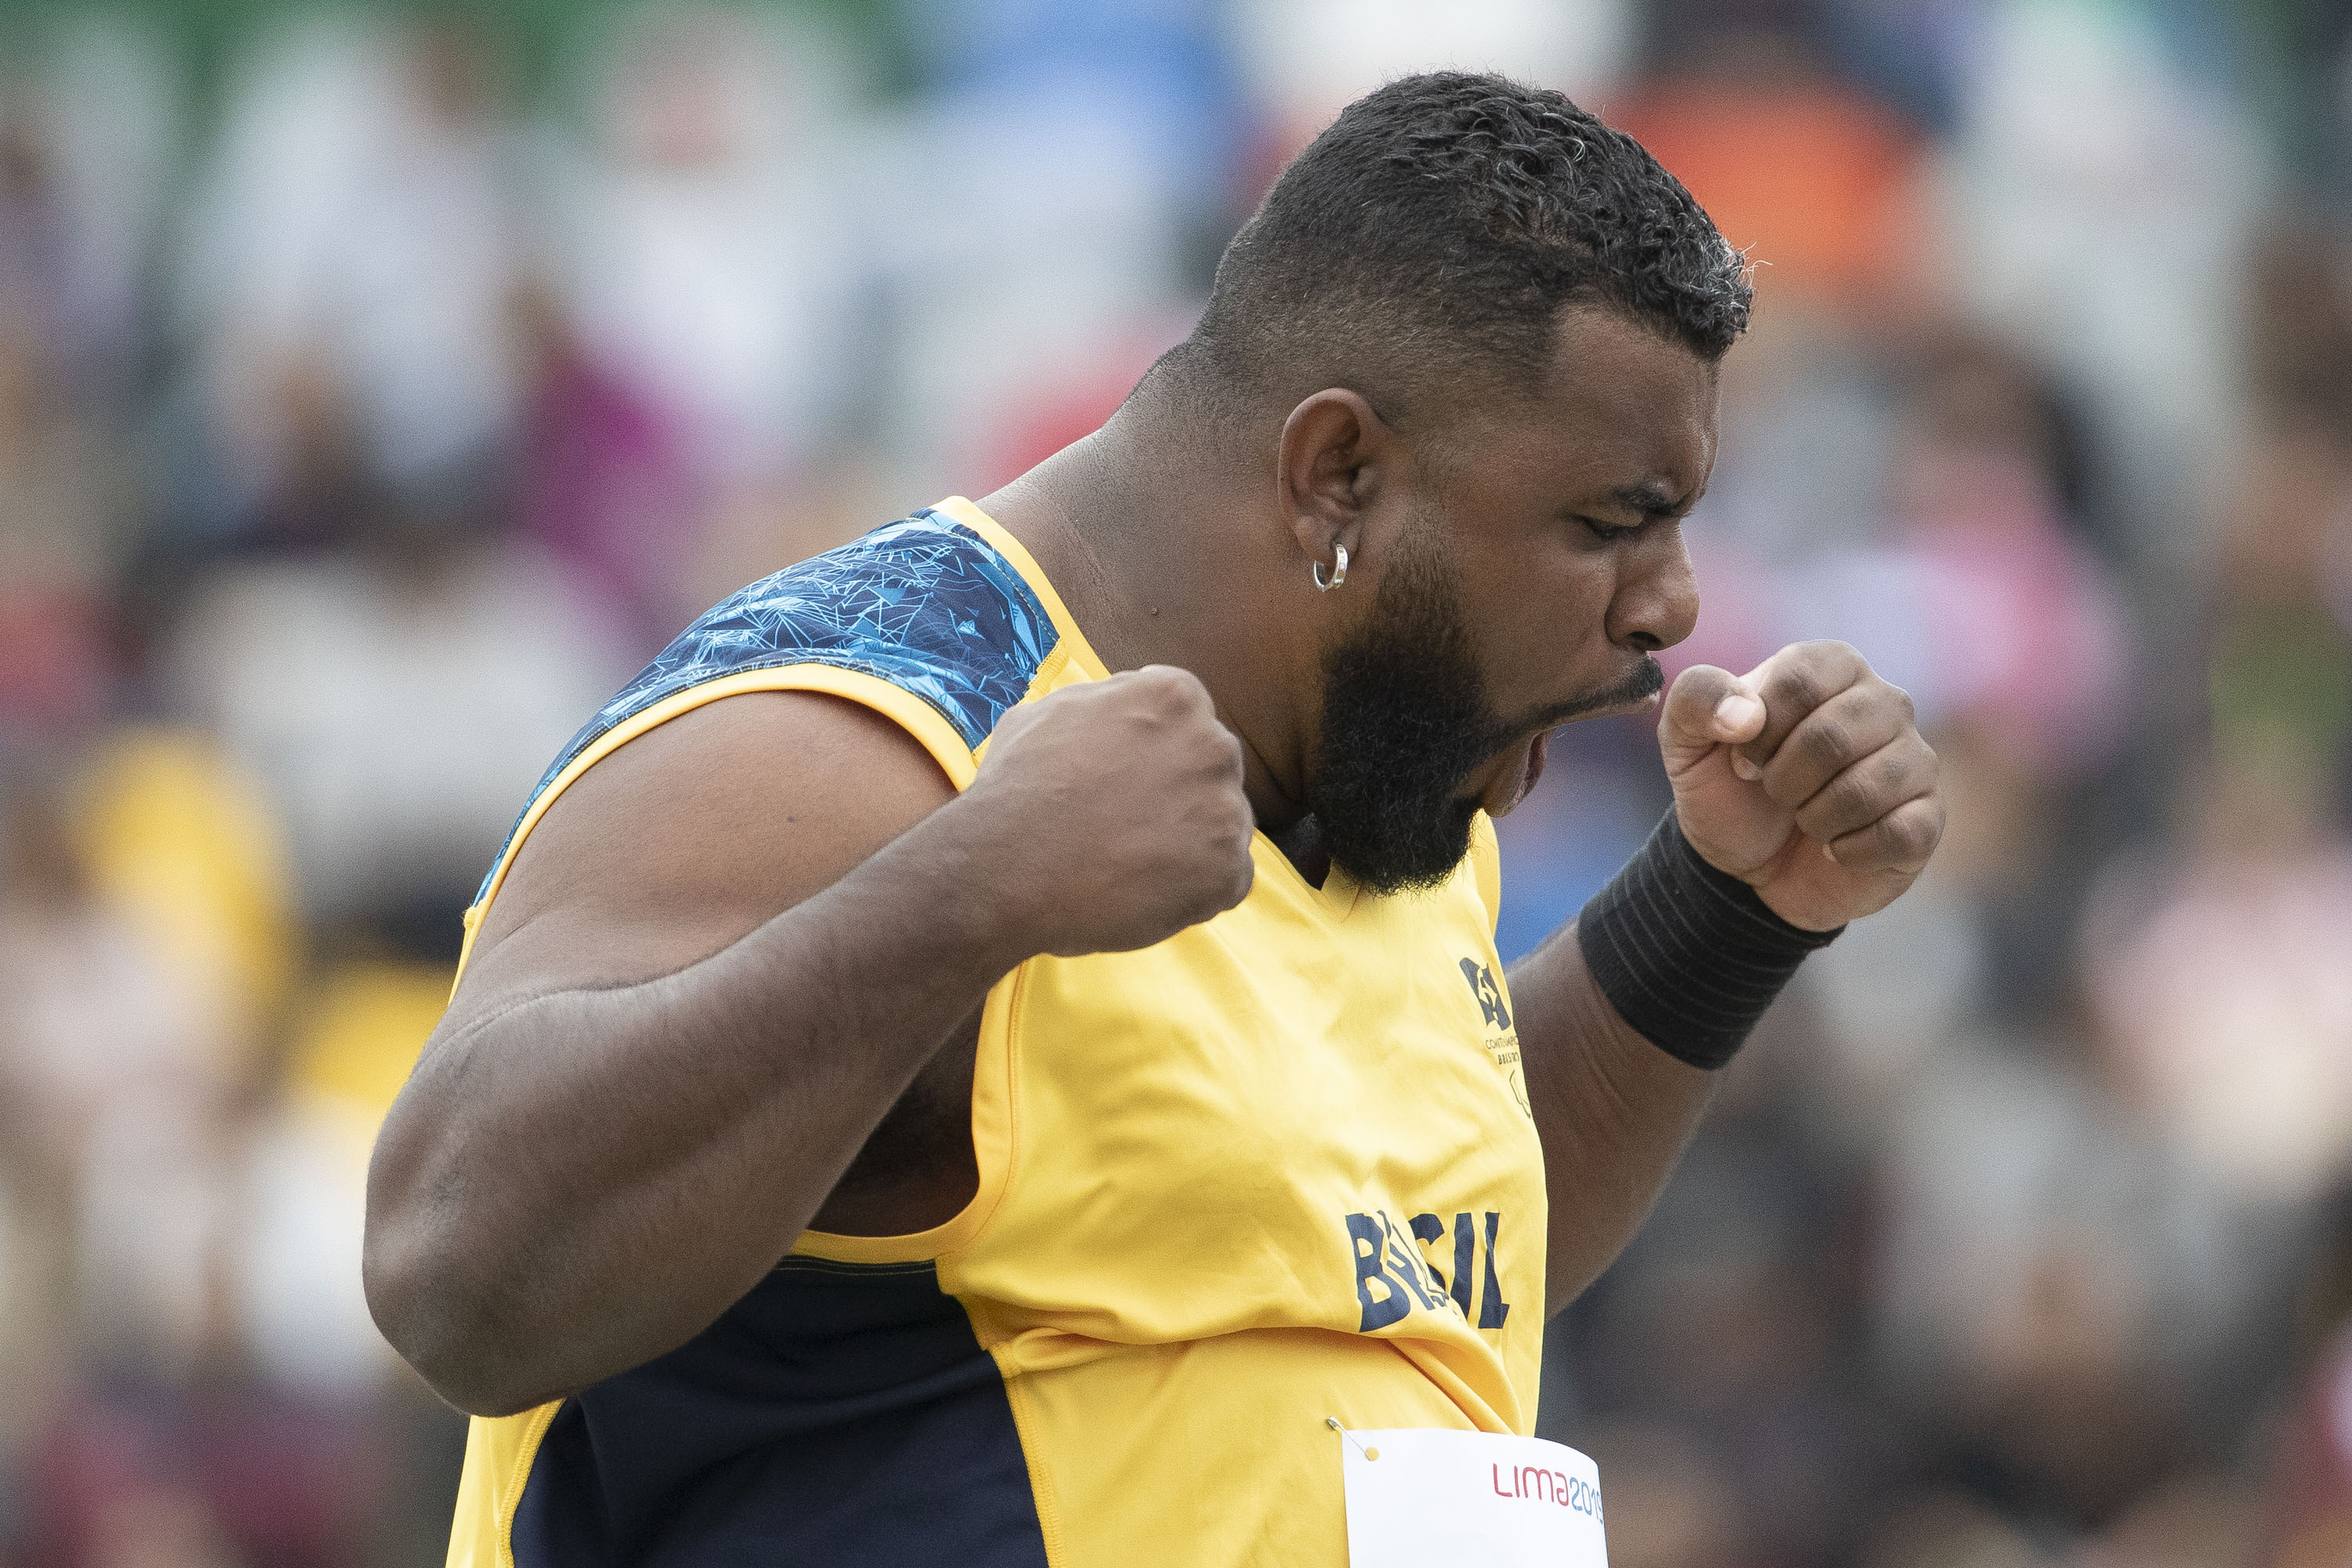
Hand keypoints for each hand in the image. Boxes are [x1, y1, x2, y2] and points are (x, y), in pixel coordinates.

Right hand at [953, 665, 1256, 956]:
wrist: (1006, 869)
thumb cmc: (1018, 790)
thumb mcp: (1050, 712)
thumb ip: (1103, 703)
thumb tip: (1122, 702)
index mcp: (1175, 696)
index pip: (1185, 720)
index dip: (1151, 754)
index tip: (1123, 782)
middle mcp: (1213, 744)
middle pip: (1209, 769)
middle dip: (1177, 794)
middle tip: (1124, 826)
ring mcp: (1226, 810)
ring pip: (1222, 825)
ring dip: (1189, 842)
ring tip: (1129, 864)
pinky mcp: (1229, 872)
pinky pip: (1226, 880)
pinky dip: (1195, 891)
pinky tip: (1145, 891)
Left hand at [1657, 642, 1942, 931]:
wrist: (1745, 870)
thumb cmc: (1728, 790)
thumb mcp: (1687, 742)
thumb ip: (1697, 699)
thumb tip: (1746, 714)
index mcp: (1832, 665)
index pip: (1800, 678)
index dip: (1760, 729)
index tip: (1747, 753)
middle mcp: (1885, 702)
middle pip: (1833, 735)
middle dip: (1783, 779)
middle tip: (1775, 792)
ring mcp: (1915, 759)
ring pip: (1866, 788)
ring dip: (1814, 817)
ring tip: (1805, 818)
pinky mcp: (1928, 818)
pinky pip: (1899, 832)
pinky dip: (1848, 851)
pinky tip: (1836, 849)